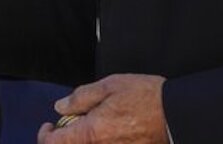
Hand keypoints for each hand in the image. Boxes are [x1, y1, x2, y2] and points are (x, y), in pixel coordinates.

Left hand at [37, 73, 167, 142]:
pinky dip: (101, 140)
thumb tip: (61, 107)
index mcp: (93, 132)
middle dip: (67, 136)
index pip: (55, 143)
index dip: (45, 135)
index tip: (48, 125)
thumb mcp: (109, 86)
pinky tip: (111, 129)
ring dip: (85, 138)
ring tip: (96, 122)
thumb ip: (80, 97)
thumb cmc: (147, 98)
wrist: (177, 114)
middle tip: (74, 120)